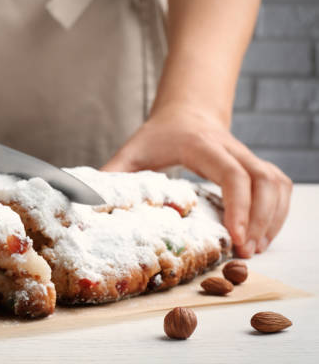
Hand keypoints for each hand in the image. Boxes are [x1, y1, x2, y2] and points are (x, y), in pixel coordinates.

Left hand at [102, 107, 291, 257]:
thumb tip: (83, 200)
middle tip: (246, 253)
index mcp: (202, 145)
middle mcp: (231, 148)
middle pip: (264, 180)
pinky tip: (264, 233)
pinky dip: (278, 211)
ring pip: (278, 183)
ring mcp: (247, 154)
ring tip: (255, 249)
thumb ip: (113, 174)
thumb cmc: (159, 133)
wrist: (187, 110)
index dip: (238, 205)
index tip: (235, 237)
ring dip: (273, 218)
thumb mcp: (132, 150)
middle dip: (261, 219)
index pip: (232, 174)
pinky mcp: (255, 163)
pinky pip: (280, 186)